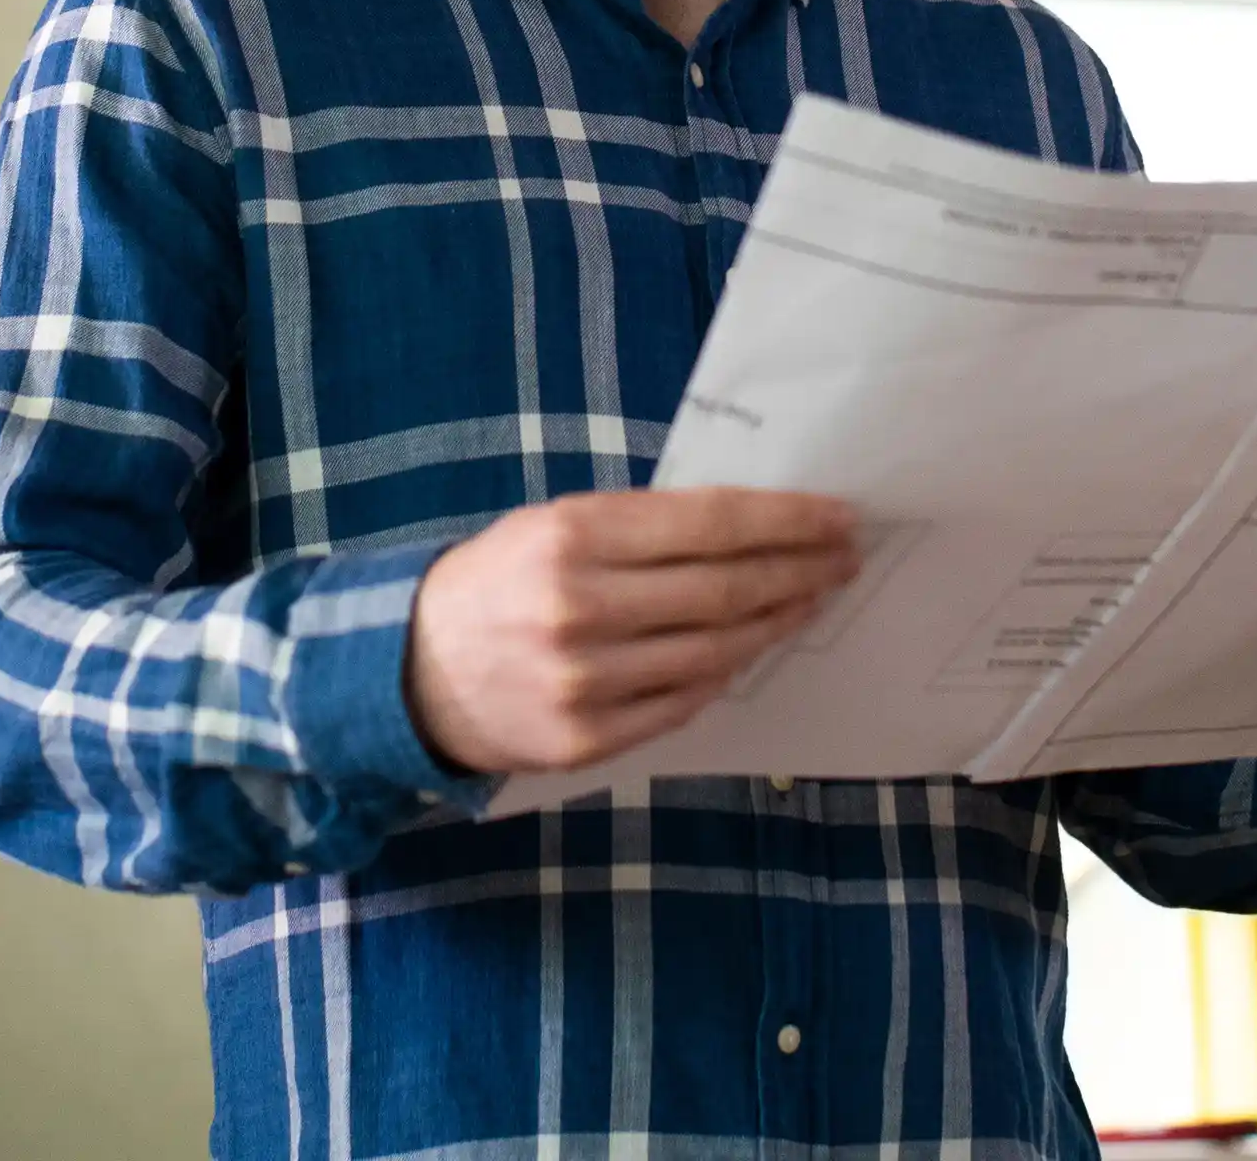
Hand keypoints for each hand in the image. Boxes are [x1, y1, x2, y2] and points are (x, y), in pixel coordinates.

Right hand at [405, 489, 860, 775]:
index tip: (836, 516)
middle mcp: (580, 607)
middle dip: (801, 570)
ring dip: (778, 622)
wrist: (411, 670)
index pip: (711, 523)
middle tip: (845, 557)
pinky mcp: (586, 740)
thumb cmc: (499, 581)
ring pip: (717, 652)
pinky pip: (684, 703)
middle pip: (726, 589)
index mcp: (573, 535)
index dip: (786, 520)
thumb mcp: (554, 524)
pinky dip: (726, 673)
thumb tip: (752, 527)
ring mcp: (585, 682)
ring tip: (813, 599)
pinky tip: (753, 648)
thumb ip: (643, 527)